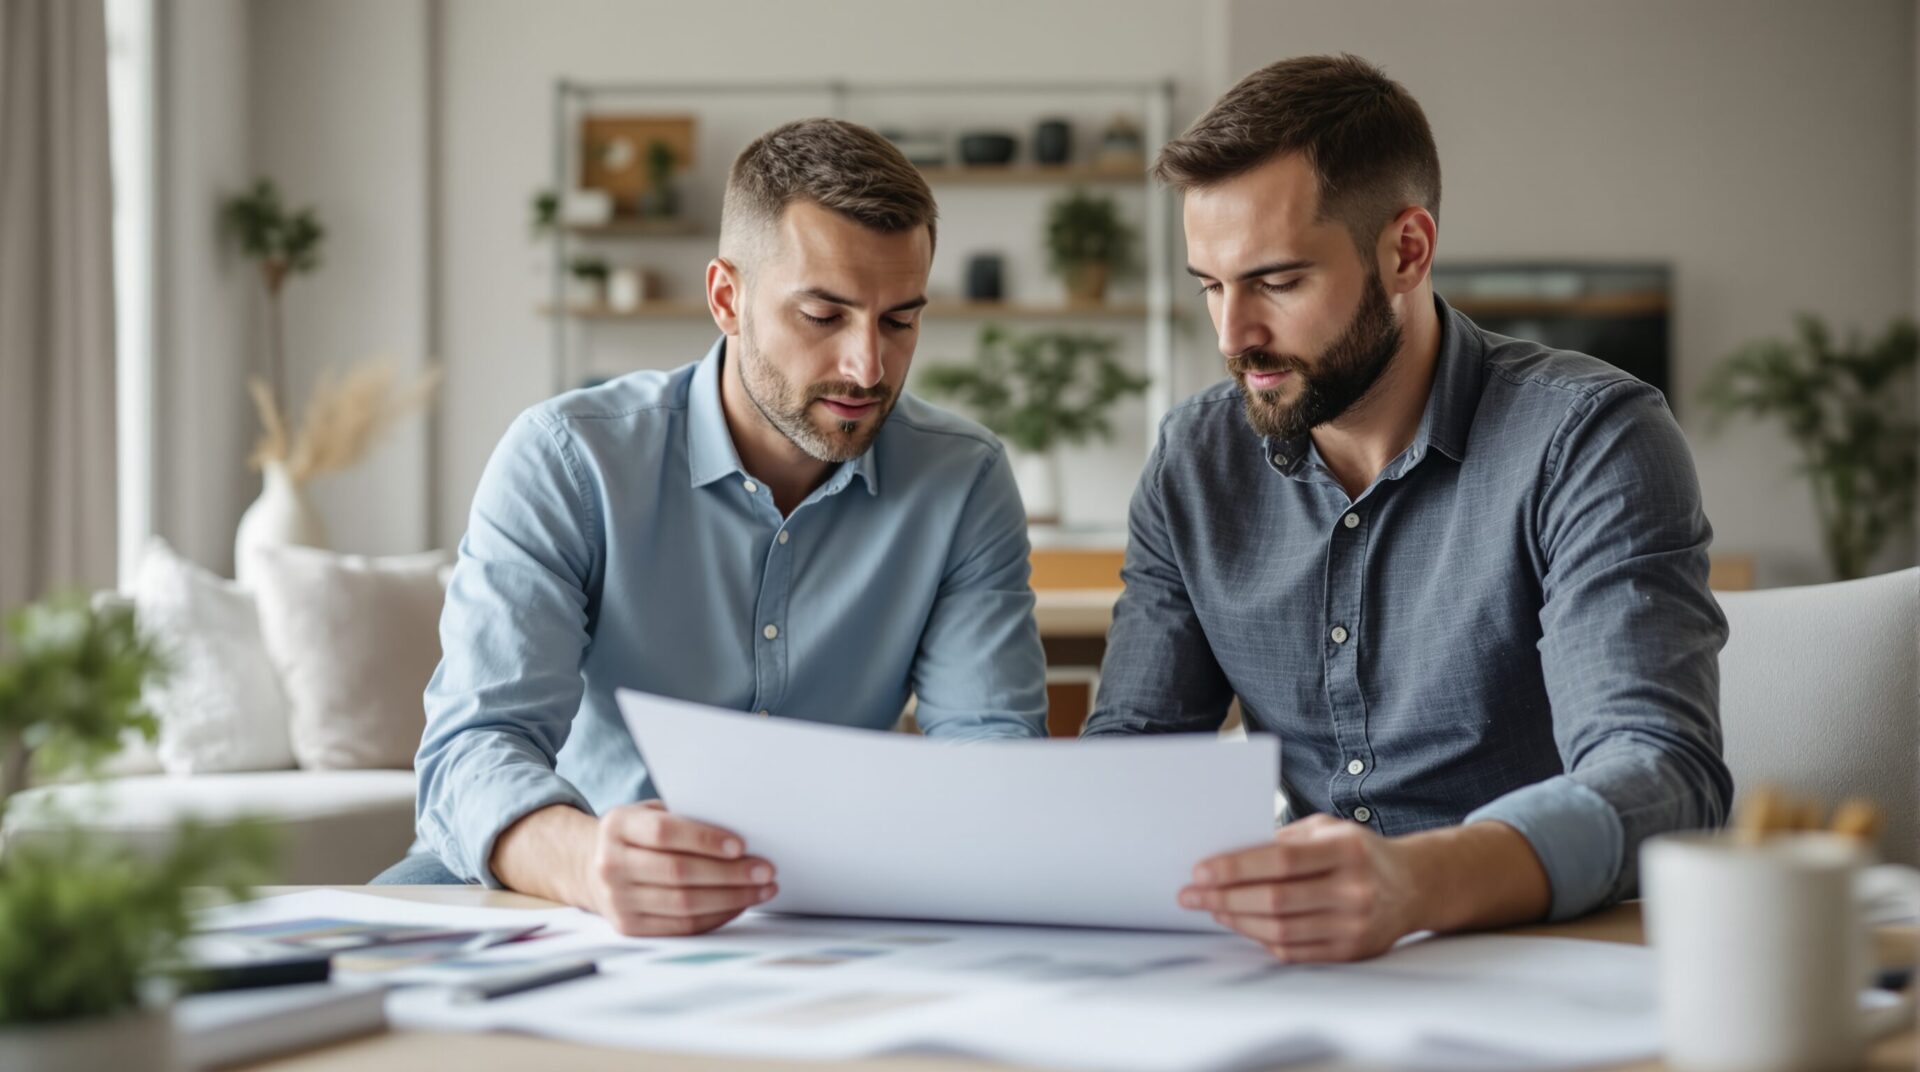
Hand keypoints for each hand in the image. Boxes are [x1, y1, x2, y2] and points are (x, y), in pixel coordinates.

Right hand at [582, 801, 777, 935]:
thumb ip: (684, 817)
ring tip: (762, 888)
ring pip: (684, 904)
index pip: (664, 832)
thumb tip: (742, 828)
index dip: (704, 839)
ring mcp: (617, 900)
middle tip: (765, 869)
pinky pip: (682, 926)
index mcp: (617, 826)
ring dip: (732, 898)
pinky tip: (741, 904)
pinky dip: (718, 916)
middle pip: (678, 872)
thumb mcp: (650, 813)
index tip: (741, 845)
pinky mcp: (629, 927)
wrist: (593, 867)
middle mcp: (611, 864)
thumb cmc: (639, 834)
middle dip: (729, 873)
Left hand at [1179, 813, 1420, 961]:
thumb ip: (1284, 841)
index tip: (1200, 871)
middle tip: (1192, 894)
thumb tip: (1227, 856)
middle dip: (1225, 898)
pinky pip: (1295, 952)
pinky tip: (1241, 925)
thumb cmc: (1359, 852)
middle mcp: (1354, 889)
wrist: (1415, 885)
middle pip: (1275, 900)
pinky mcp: (1351, 952)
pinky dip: (1261, 940)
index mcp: (1347, 850)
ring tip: (1212, 908)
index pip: (1281, 861)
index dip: (1236, 868)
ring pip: (1281, 931)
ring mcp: (1355, 925)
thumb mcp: (1327, 829)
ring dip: (1237, 921)